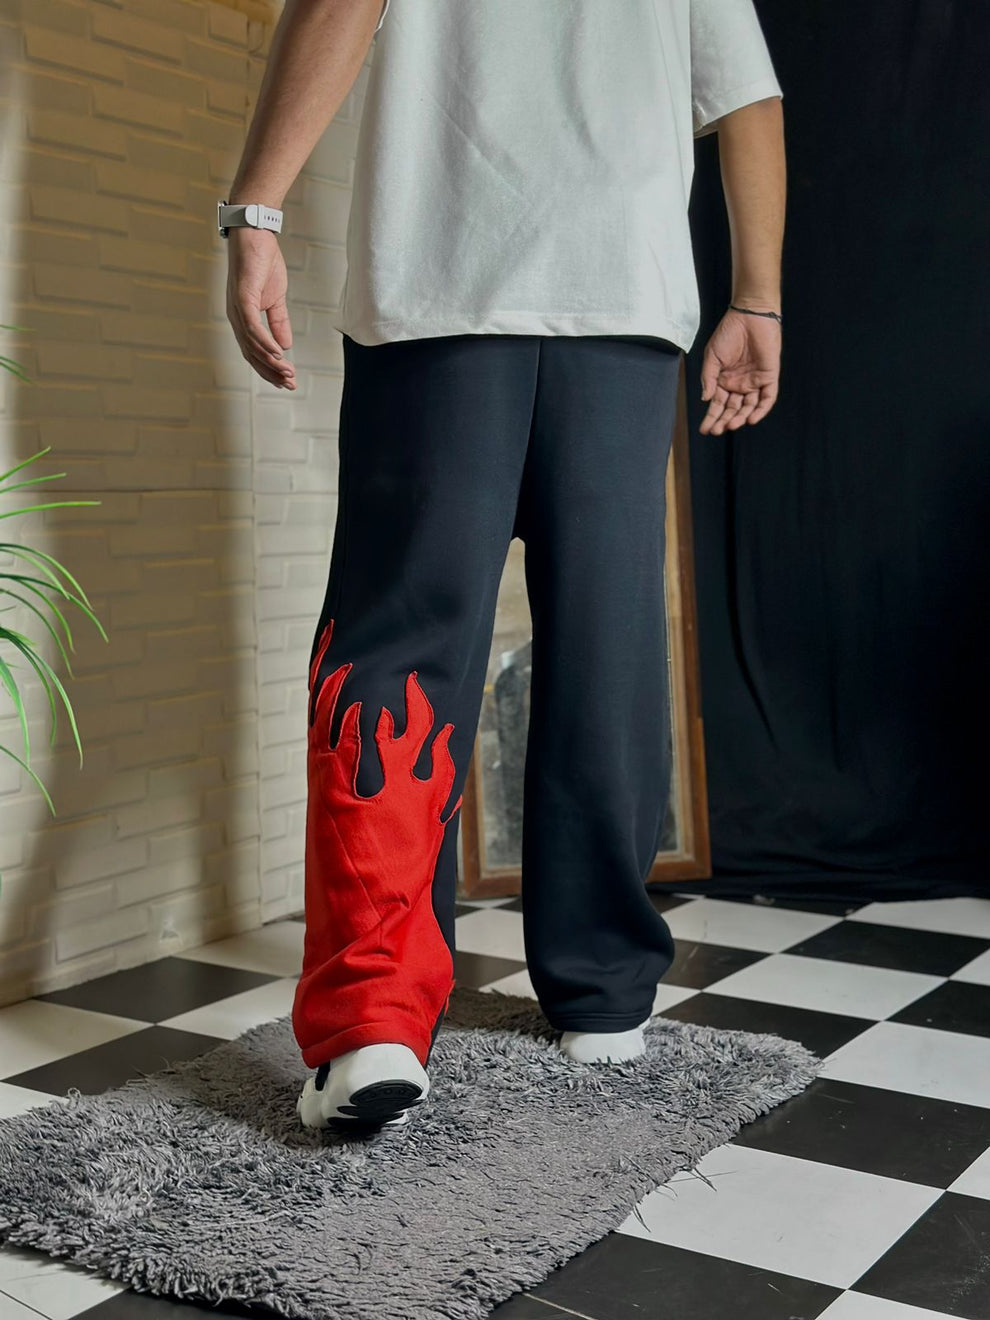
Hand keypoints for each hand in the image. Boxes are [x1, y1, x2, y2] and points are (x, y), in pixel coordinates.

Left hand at [224, 228, 295, 388]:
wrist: (255, 235)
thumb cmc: (262, 263)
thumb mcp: (276, 298)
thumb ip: (279, 322)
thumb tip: (285, 346)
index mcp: (243, 320)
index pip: (255, 352)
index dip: (271, 369)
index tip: (289, 381)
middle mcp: (236, 318)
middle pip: (252, 354)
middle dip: (271, 372)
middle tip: (290, 385)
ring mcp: (237, 309)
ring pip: (252, 344)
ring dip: (271, 361)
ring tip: (288, 372)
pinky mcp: (242, 297)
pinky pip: (252, 327)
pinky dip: (264, 342)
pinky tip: (278, 353)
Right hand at [698, 305, 779, 433]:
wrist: (749, 316)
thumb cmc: (728, 333)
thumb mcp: (712, 357)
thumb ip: (708, 379)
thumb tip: (705, 399)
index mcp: (724, 381)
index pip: (718, 405)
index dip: (711, 418)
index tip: (704, 429)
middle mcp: (739, 384)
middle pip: (732, 409)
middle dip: (724, 421)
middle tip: (716, 431)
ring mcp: (754, 382)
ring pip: (748, 407)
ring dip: (740, 418)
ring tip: (731, 425)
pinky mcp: (769, 376)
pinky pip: (767, 398)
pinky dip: (761, 409)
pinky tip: (751, 419)